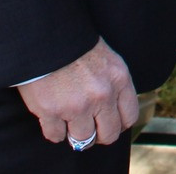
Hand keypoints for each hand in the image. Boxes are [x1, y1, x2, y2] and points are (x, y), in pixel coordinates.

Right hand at [16, 38, 143, 146]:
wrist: (46, 34)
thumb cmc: (75, 44)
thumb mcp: (106, 59)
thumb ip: (113, 84)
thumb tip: (114, 110)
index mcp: (119, 79)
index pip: (129, 117)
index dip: (118, 124)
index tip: (107, 124)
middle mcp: (102, 96)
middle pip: (108, 135)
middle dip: (97, 135)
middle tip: (87, 129)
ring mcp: (77, 106)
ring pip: (82, 140)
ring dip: (74, 134)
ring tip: (68, 123)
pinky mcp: (51, 111)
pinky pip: (56, 136)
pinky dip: (54, 131)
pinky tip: (52, 119)